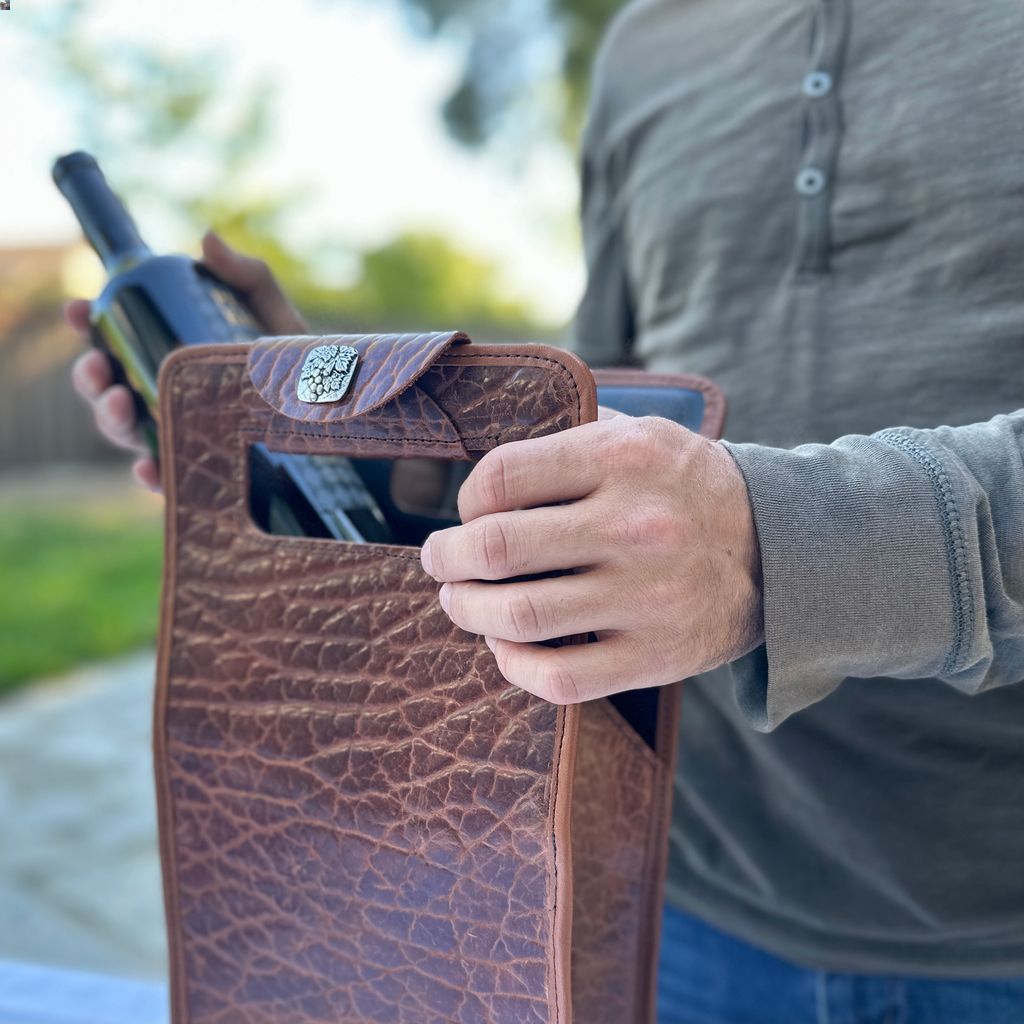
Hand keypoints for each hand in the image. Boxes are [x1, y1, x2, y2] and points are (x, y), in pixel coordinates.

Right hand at [67, 230, 306, 490]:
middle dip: (92, 377)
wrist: (346, 413)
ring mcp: (186, 436)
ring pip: (129, 434)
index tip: (79, 309)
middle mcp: (171, 398)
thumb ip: (246, 276)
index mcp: (175, 358)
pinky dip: (152, 475)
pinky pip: (170, 481)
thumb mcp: (276, 314)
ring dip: (111, 420)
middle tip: (100, 366)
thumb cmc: (304, 363)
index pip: (120, 340)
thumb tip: (206, 240)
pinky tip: (149, 467)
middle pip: (112, 389)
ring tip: (120, 404)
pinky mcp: (207, 473)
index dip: (90, 325)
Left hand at [420, 414, 763, 703]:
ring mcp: (645, 597)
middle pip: (496, 547)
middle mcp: (634, 525)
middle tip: (439, 560)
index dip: (467, 499)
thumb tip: (490, 465)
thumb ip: (572, 435)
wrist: (781, 550)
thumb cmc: (690, 488)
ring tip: (460, 601)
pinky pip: (557, 676)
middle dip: (447, 557)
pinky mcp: (654, 656)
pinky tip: (502, 645)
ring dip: (467, 610)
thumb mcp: (645, 433)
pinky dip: (510, 665)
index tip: (469, 513)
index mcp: (623, 458)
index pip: (501, 477)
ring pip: (517, 615)